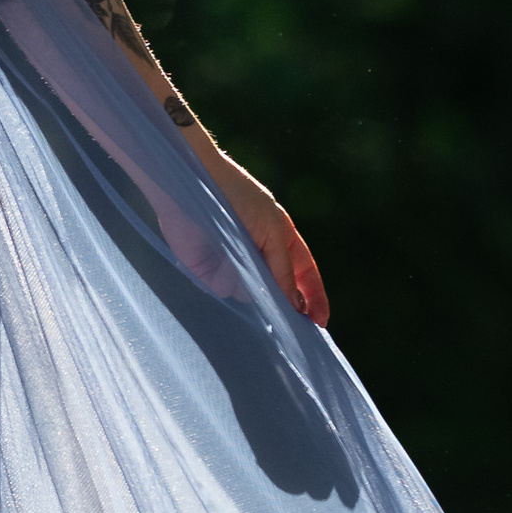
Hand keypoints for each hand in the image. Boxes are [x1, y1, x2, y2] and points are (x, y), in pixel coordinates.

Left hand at [211, 161, 329, 327]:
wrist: (191, 184)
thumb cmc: (237, 197)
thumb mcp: (272, 230)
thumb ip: (284, 269)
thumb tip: (296, 305)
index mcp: (281, 241)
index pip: (304, 275)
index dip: (315, 299)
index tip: (321, 323)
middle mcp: (259, 257)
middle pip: (279, 294)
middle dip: (286, 309)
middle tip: (294, 328)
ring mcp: (234, 266)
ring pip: (253, 296)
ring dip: (254, 290)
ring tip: (248, 271)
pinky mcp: (209, 272)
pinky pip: (225, 291)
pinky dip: (228, 283)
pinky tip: (224, 267)